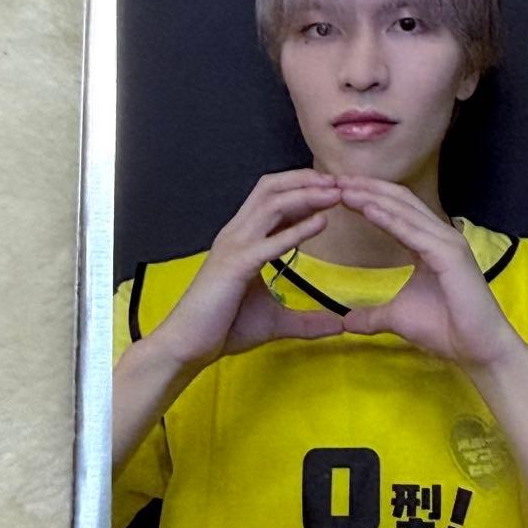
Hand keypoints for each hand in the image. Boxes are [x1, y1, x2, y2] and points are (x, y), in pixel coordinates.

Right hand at [155, 169, 345, 370]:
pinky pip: (271, 241)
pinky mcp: (236, 265)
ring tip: (336, 194)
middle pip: (271, 189)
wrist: (187, 347)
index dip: (303, 188)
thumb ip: (307, 320)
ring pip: (271, 204)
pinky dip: (298, 229)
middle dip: (306, 180)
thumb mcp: (275, 320)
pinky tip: (322, 222)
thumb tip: (338, 324)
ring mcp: (235, 246)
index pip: (271, 197)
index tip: (334, 190)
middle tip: (339, 182)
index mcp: (243, 238)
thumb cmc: (224, 328)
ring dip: (307, 195)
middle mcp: (237, 234)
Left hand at [334, 175, 525, 369]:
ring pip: (404, 211)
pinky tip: (366, 209)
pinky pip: (413, 232)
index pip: (396, 209)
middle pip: (399, 200)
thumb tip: (346, 321)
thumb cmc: (445, 329)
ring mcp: (448, 242)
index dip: (368, 196)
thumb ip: (372, 315)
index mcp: (429, 243)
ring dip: (372, 197)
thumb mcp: (397, 316)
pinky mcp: (449, 254)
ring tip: (343, 189)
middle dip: (366, 187)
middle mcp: (440, 235)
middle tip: (334, 179)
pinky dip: (389, 219)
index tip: (338, 191)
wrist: (476, 350)